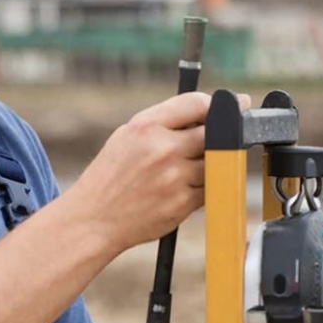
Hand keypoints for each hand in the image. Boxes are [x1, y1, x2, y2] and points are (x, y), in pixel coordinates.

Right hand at [68, 92, 210, 255]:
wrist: (94, 219)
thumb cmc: (113, 175)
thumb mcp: (127, 136)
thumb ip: (165, 122)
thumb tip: (210, 111)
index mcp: (146, 126)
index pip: (196, 103)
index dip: (216, 106)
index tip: (228, 110)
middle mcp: (162, 149)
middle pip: (214, 133)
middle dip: (219, 136)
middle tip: (216, 141)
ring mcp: (174, 177)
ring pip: (216, 163)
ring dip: (209, 165)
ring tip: (183, 170)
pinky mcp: (182, 203)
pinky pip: (209, 188)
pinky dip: (202, 187)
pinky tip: (179, 189)